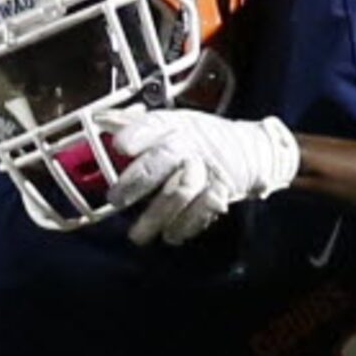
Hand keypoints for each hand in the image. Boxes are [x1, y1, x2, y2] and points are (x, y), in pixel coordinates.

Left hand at [103, 108, 299, 246]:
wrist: (255, 149)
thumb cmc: (204, 138)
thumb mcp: (175, 122)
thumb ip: (138, 125)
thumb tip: (101, 120)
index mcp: (177, 124)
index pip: (155, 124)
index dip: (137, 134)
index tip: (120, 146)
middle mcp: (192, 144)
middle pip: (162, 160)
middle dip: (136, 182)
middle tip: (116, 200)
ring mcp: (209, 169)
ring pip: (180, 191)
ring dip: (156, 216)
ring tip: (138, 235)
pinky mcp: (223, 191)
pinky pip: (201, 212)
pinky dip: (184, 227)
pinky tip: (170, 235)